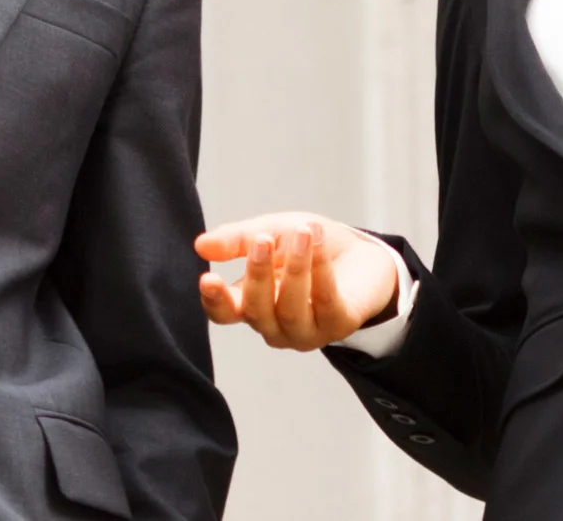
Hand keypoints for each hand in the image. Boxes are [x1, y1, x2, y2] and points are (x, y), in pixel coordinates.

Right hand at [193, 213, 400, 352]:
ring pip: (291, 310)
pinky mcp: (339, 325)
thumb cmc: (309, 246)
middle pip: (256, 311)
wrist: (362, 253)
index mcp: (252, 305)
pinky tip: (318, 245)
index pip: (225, 313)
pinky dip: (320, 271)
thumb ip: (238, 240)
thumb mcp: (271, 231)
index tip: (207, 277)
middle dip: (257, 275)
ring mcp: (307, 331)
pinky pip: (326, 302)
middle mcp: (275, 325)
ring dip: (295, 269)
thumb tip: (201, 245)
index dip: (214, 300)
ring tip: (301, 234)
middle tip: (262, 240)